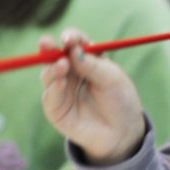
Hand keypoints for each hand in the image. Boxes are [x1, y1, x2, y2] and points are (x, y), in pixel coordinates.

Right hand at [39, 30, 145, 164]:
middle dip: (49, 47)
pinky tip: (61, 83)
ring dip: (52, 68)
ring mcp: (61, 89)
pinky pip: (49, 96)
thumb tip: (72, 49)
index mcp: (86, 59)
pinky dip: (53, 88)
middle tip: (47, 43)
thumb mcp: (111, 78)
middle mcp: (71, 71)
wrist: (121, 132)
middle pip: (54, 55)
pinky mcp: (56, 108)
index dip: (70, 37)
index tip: (69, 39)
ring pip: (48, 73)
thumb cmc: (120, 100)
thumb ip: (91, 64)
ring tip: (62, 65)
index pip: (74, 42)